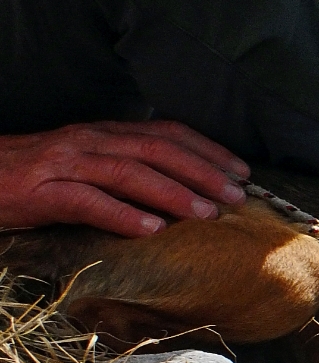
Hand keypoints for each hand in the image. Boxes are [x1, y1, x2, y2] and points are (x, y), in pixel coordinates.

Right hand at [0, 120, 250, 237]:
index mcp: (103, 133)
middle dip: (202, 171)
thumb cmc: (33, 177)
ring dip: (172, 192)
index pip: (165, 133)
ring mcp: (65, 164)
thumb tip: (178, 191)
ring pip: (128, 172)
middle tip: (236, 195)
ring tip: (206, 213)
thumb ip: (126, 170)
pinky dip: (122, 214)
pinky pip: (87, 201)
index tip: (241, 171)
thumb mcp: (86, 165)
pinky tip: (150, 229)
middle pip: (156, 149)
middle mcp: (89, 141)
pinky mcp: (41, 192)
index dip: (207, 150)